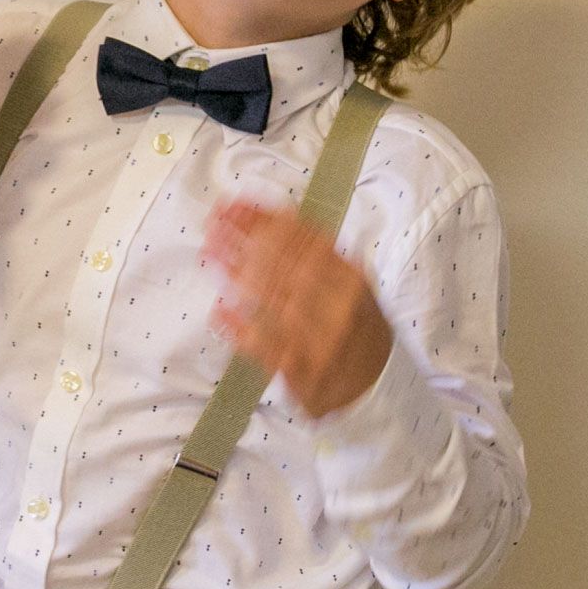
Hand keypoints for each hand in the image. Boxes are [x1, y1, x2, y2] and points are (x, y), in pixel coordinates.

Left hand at [203, 198, 394, 417]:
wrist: (378, 384)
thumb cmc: (357, 326)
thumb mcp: (351, 284)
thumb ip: (319, 254)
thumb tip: (274, 217)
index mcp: (352, 281)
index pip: (307, 241)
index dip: (268, 219)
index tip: (236, 204)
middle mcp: (340, 308)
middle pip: (287, 265)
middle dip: (246, 239)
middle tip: (214, 220)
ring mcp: (321, 341)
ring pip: (275, 301)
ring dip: (237, 273)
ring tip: (209, 251)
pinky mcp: (304, 373)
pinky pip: (267, 347)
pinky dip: (241, 328)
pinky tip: (218, 310)